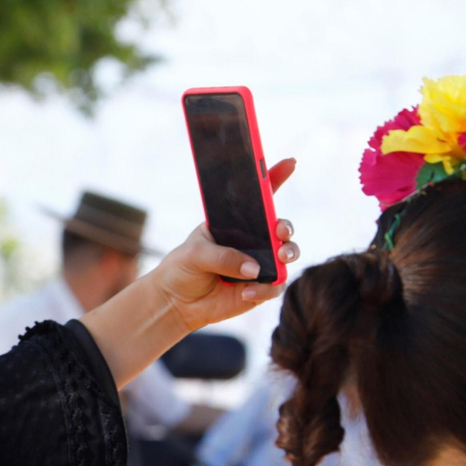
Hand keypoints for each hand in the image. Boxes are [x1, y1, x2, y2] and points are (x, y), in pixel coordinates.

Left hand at [154, 157, 298, 332]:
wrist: (176, 303)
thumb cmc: (182, 269)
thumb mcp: (195, 254)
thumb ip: (223, 257)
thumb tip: (254, 269)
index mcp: (234, 224)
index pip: (258, 198)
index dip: (274, 178)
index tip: (290, 162)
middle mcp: (251, 241)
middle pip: (280, 228)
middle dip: (285, 227)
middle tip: (280, 232)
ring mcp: (259, 264)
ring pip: (286, 255)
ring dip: (287, 254)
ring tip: (279, 259)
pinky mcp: (260, 288)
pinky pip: (275, 286)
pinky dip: (265, 288)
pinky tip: (246, 293)